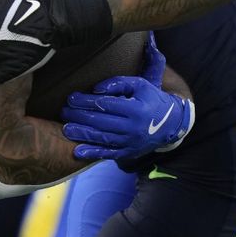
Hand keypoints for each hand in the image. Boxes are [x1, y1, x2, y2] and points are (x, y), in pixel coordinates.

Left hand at [61, 71, 194, 160]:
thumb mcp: (141, 84)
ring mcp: (131, 142)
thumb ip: (119, 82)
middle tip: (63, 112)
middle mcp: (133, 128)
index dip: (87, 101)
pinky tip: (78, 152)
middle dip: (80, 117)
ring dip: (82, 134)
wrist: (171, 123)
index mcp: (136, 109)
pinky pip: (108, 154)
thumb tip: (97, 88)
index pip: (107, 105)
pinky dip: (92, 153)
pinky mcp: (129, 152)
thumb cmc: (151, 98)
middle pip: (101, 122)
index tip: (72, 98)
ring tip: (66, 129)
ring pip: (103, 138)